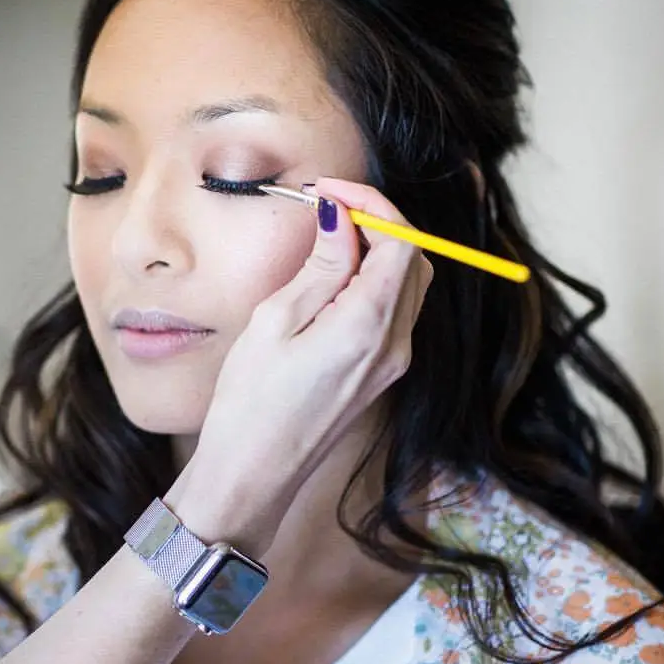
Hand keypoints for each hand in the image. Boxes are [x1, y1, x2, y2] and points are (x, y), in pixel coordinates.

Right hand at [167, 178, 432, 556]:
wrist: (253, 473)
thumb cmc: (251, 401)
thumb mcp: (276, 320)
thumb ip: (320, 266)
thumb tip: (342, 218)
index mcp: (369, 325)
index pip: (400, 240)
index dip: (371, 203)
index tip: (328, 190)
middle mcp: (395, 344)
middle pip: (413, 260)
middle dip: (378, 223)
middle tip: (328, 209)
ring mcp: (392, 363)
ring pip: (407, 285)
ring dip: (376, 252)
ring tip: (327, 239)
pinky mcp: (380, 375)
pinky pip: (392, 313)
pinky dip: (373, 283)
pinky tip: (332, 280)